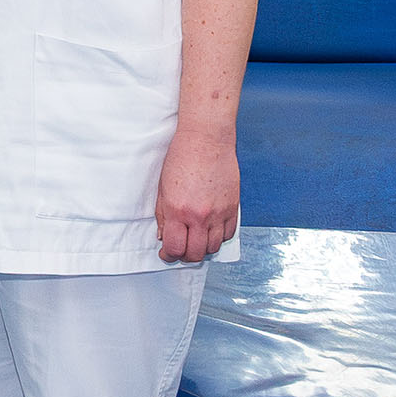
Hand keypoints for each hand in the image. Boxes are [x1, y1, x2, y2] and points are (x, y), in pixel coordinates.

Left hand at [157, 126, 239, 262]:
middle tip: (181, 250)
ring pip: (213, 247)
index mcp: (178, 210)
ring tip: (196, 240)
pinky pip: (229, 234)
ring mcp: (218, 213)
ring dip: (203, 248)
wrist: (206, 140)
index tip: (167, 254)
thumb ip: (163, 215)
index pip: (175, 248)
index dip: (169, 255)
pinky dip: (219, 237)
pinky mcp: (232, 207)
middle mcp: (199, 215)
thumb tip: (164, 236)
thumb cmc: (182, 158)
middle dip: (185, 256)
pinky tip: (211, 231)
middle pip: (195, 253)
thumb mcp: (163, 188)